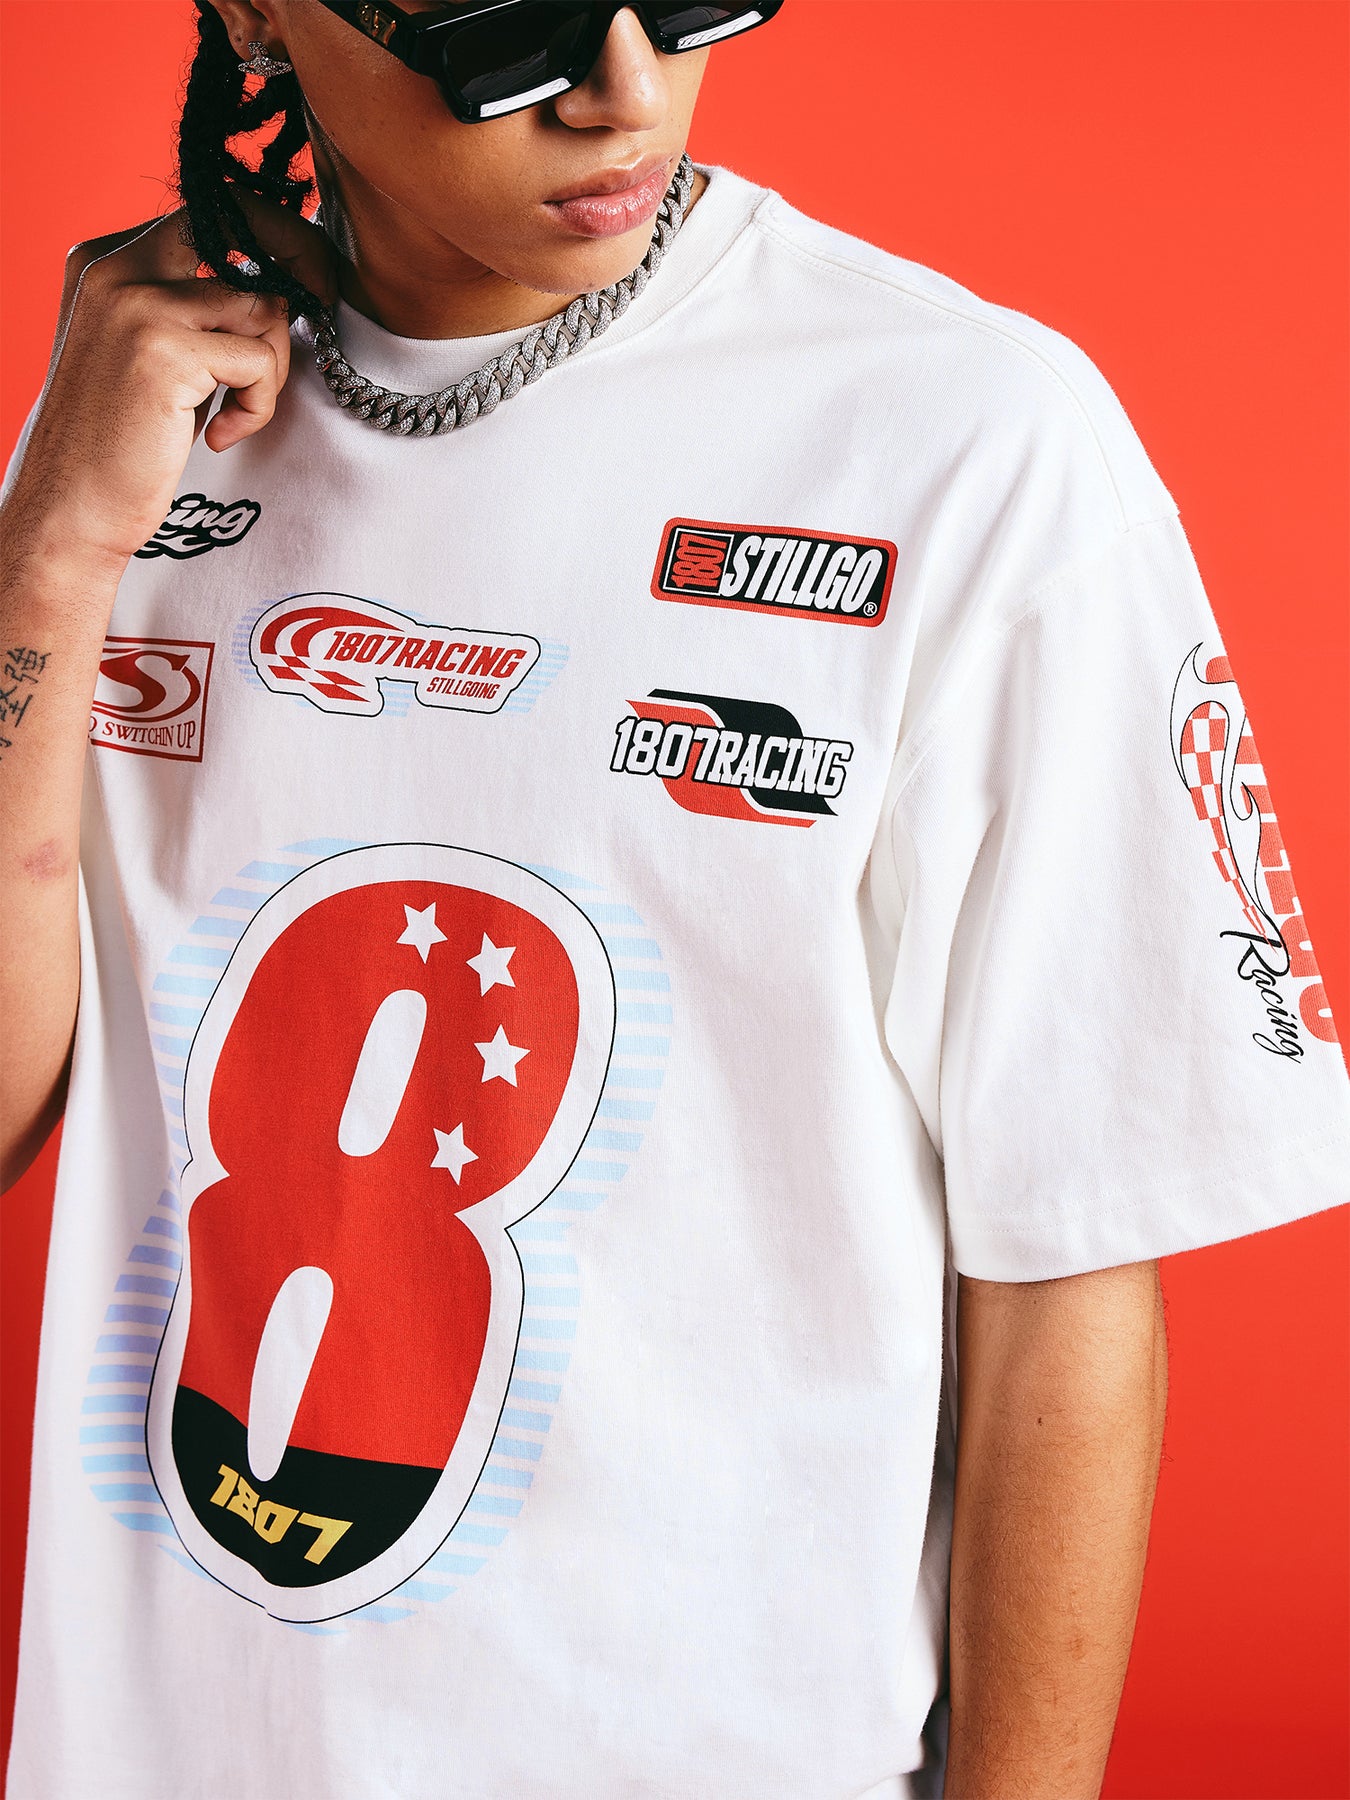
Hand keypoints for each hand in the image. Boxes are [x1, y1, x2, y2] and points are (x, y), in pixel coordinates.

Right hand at [4, 199, 336, 581]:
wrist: (70, 507)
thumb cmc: (118, 442)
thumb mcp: (147, 354)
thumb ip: (193, 310)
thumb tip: (281, 286)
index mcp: (106, 260)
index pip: (208, 214)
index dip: (271, 240)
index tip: (305, 281)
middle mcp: (115, 268)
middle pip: (241, 225)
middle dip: (300, 261)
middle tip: (320, 309)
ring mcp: (138, 305)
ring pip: (264, 307)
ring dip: (272, 368)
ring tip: (238, 412)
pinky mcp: (164, 352)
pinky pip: (260, 362)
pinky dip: (258, 406)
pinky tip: (221, 437)